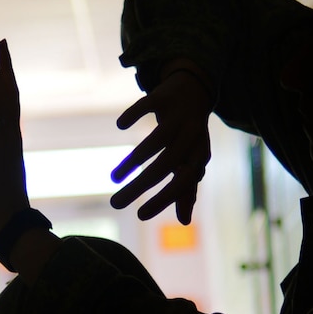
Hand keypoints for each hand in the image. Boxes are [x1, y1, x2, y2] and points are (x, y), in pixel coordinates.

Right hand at [111, 61, 213, 222]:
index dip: (163, 199)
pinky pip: (146, 106)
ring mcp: (177, 115)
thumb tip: (185, 222)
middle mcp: (191, 136)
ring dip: (131, 162)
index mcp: (199, 155)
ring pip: (154, 141)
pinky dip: (133, 115)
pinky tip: (121, 125)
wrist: (196, 90)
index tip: (140, 216)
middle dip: (139, 187)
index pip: (183, 182)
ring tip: (113, 178)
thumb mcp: (192, 161)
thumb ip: (187, 189)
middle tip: (115, 204)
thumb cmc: (191, 135)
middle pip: (165, 166)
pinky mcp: (163, 96)